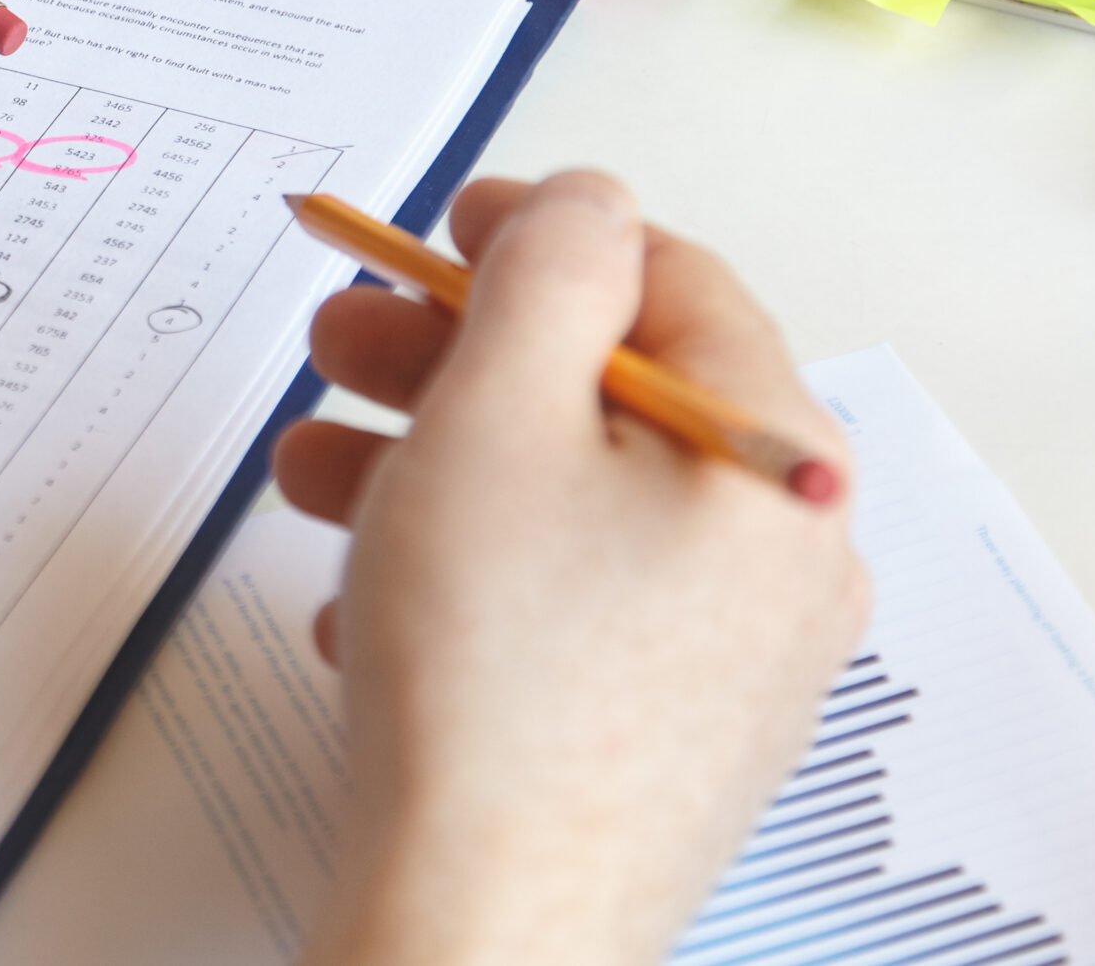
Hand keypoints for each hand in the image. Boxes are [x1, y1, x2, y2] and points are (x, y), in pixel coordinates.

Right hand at [276, 174, 869, 965]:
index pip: (670, 282)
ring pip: (569, 506)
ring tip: (310, 477)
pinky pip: (565, 607)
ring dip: (432, 466)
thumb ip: (544, 271)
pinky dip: (463, 578)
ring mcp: (734, 657)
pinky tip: (360, 605)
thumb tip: (586, 202)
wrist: (485, 930)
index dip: (541, 237)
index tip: (437, 227)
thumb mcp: (496, 414)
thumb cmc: (492, 673)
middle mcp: (784, 555)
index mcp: (775, 459)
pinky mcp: (669, 734)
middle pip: (606, 398)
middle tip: (337, 343)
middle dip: (453, 360)